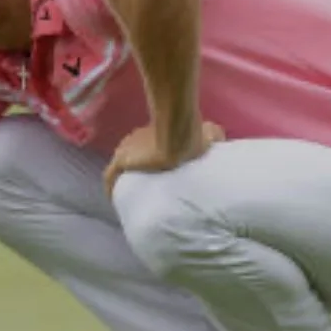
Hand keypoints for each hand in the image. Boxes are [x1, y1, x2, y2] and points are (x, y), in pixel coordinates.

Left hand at [104, 121, 224, 196]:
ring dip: (124, 178)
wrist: (178, 139)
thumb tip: (220, 135)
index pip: (148, 144)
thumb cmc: (192, 135)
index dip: (150, 158)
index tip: (156, 169)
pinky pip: (110, 176)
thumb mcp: (209, 132)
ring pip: (122, 166)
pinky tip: (112, 198)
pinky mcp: (122, 160)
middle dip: (136, 167)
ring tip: (129, 194)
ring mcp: (127, 149)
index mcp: (154, 132)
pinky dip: (110, 187)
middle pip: (133, 154)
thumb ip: (213, 133)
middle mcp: (137, 138)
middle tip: (143, 184)